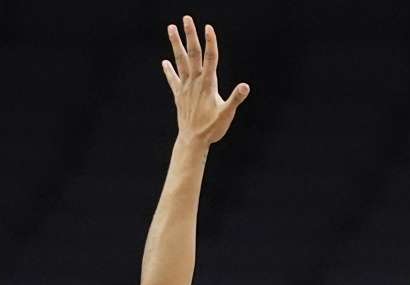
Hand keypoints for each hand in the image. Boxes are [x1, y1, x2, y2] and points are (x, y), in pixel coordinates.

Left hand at [163, 16, 248, 145]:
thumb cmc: (212, 128)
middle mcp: (195, 82)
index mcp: (208, 84)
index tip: (208, 27)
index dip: (210, 42)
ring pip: (180, 61)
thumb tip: (245, 86)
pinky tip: (164, 62)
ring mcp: (185, 87)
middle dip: (190, 35)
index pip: (210, 58)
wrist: (193, 140)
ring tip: (171, 28)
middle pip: (193, 54)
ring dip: (175, 44)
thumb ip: (235, 99)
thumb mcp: (227, 114)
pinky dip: (169, 70)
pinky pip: (173, 80)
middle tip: (186, 18)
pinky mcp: (179, 95)